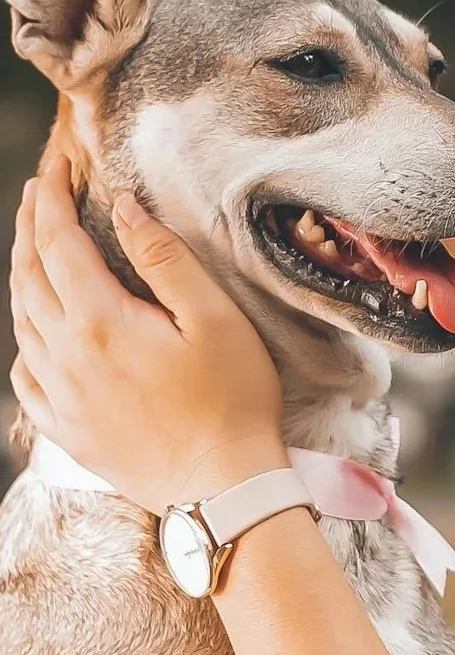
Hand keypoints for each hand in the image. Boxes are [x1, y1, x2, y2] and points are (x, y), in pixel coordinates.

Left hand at [9, 157, 288, 513]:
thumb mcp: (213, 317)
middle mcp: (66, 358)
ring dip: (24, 275)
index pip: (57, 241)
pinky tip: (38, 334)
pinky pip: (27, 378)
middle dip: (30, 225)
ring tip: (36, 247)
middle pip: (29, 276)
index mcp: (99, 322)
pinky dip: (26, 342)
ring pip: (22, 323)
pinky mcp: (68, 432)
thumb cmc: (232, 401)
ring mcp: (61, 399)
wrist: (222, 490)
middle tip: (38, 190)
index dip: (50, 197)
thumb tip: (122, 207)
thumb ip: (163, 257)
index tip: (56, 164)